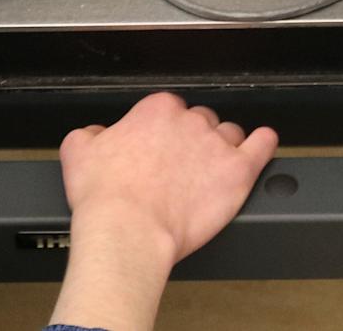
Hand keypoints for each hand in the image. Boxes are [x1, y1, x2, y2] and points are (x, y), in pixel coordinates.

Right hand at [48, 93, 277, 330]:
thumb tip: (96, 134)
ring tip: (211, 171)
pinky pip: (262, 146)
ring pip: (229, 134)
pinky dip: (264, 143)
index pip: (170, 111)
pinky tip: (262, 145)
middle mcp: (190, 121)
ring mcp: (217, 145)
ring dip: (222, 148)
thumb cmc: (106, 198)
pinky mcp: (238, 171)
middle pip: (201, 122)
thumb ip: (90, 134)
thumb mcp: (78, 152)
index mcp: (156, 110)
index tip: (159, 150)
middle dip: (193, 141)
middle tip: (181, 168)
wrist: (127, 231)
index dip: (165, 133)